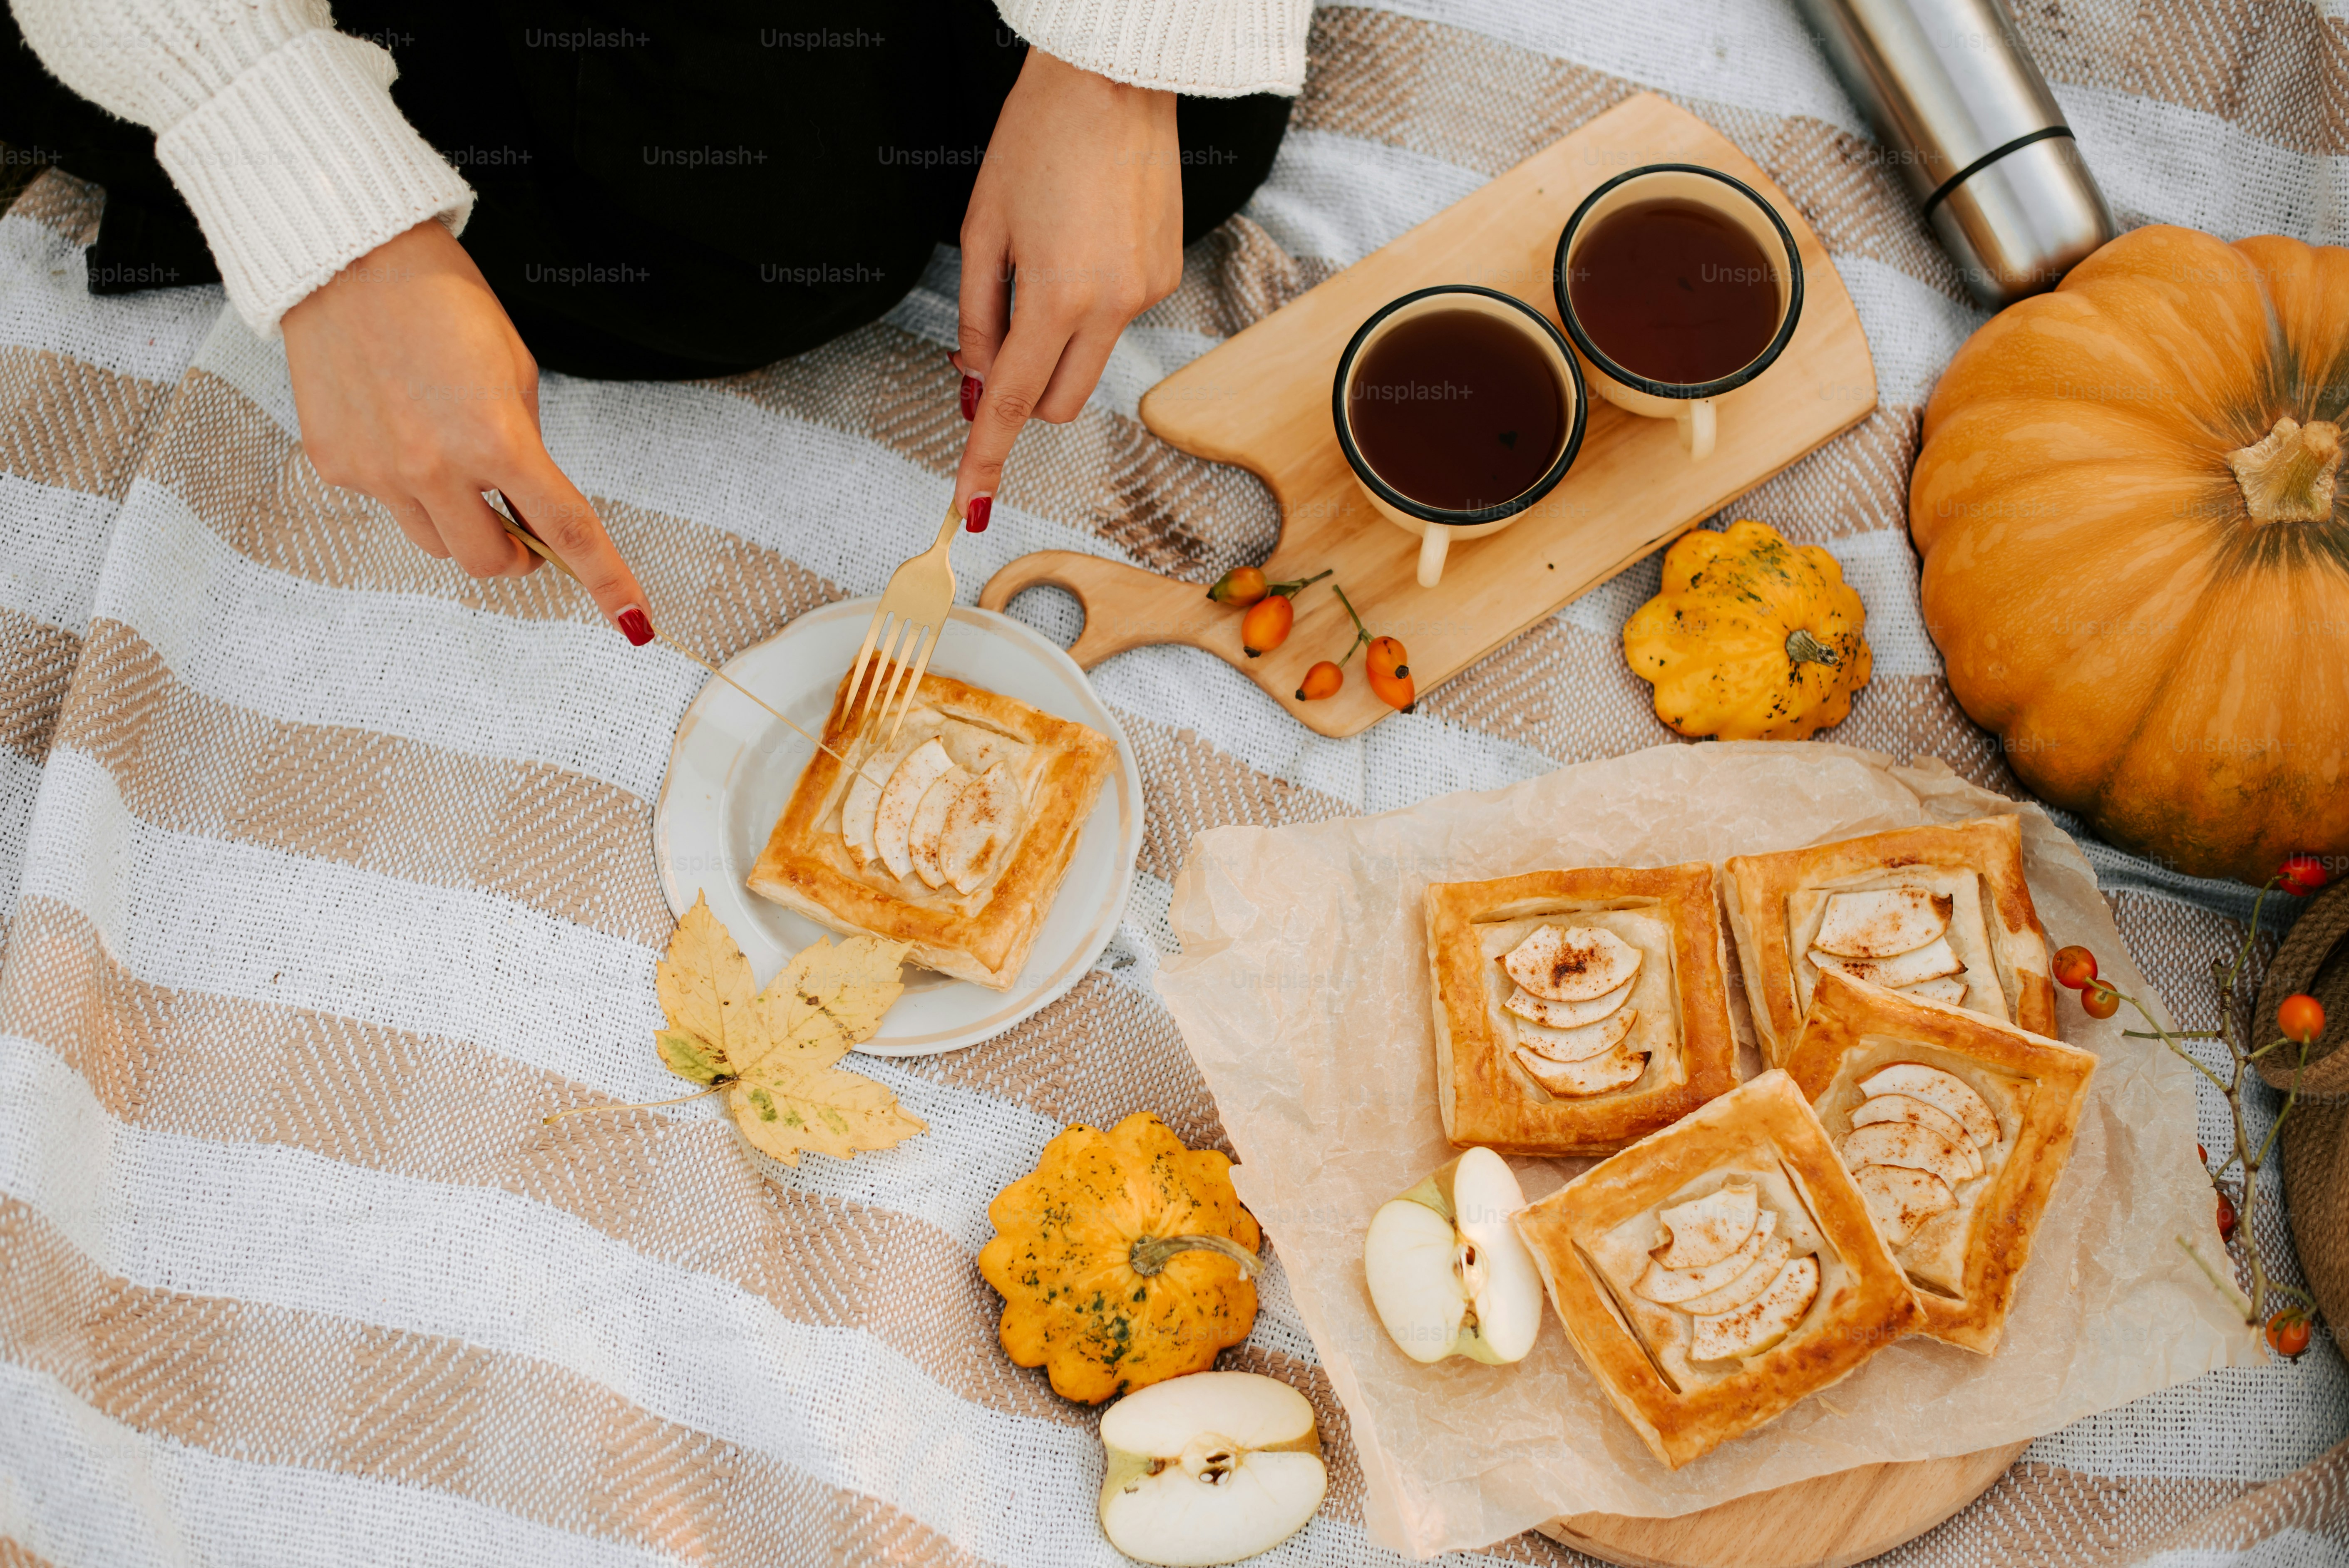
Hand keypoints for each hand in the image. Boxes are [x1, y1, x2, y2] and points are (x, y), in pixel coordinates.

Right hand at [281, 220, 653, 642]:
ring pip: (437, 543)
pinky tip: (396, 426)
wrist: (350, 259)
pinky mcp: (336, 465)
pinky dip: (404, 483)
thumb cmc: (443, 305)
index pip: (566, 530)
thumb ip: (525, 445)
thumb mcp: (514, 373)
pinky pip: (386, 503)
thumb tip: (526, 502)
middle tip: (519, 523)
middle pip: (489, 561)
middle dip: (514, 553)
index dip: (607, 581)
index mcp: (498, 439)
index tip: (634, 622)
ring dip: (459, 522)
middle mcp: (435, 467)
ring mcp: (379, 472)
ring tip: (449, 459)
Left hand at [952, 49, 1182, 528]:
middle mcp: (1112, 306)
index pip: (1010, 402)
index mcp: (1057, 297)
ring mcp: (1147, 293)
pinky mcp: (1167, 273)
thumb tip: (973, 376)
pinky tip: (1084, 241)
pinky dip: (1091, 304)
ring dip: (1057, 342)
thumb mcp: (983, 228)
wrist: (1114, 78)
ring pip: (1088, 361)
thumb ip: (977, 314)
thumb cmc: (1039, 137)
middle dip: (1022, 393)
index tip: (968, 503)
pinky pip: (1116, 318)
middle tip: (997, 336)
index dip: (984, 457)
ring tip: (1047, 262)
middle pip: (1056, 401)